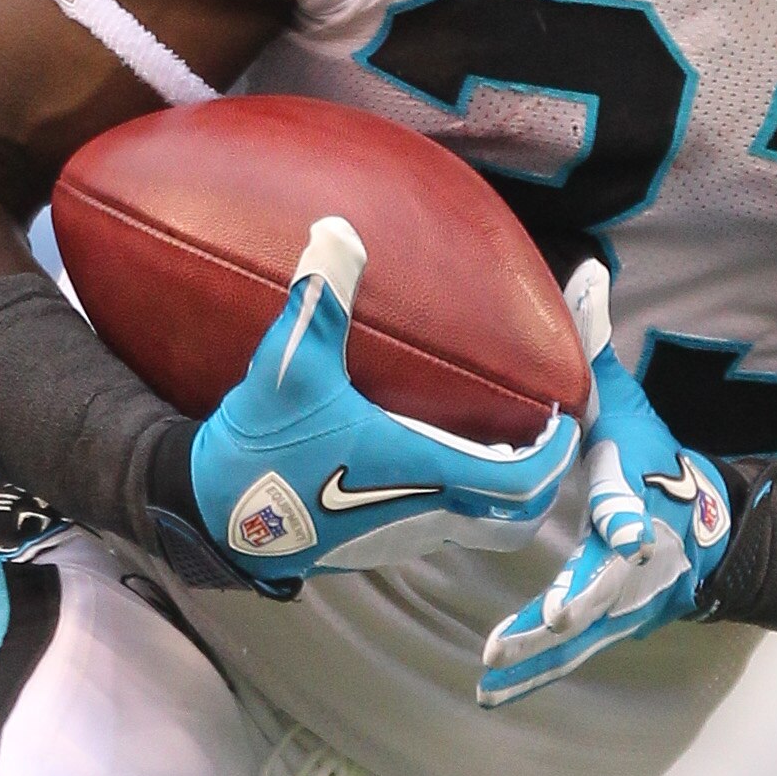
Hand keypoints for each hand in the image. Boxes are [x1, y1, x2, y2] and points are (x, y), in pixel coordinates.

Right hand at [188, 218, 578, 588]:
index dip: (553, 452)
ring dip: (501, 495)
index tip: (562, 419)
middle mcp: (422, 513)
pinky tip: (438, 461)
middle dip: (540, 483)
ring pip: (480, 528)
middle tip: (542, 437)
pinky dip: (462, 502)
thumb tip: (337, 231)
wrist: (215, 519)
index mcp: (419, 472)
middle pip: (515, 516)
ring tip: (501, 446)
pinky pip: (442, 528)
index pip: (519, 478)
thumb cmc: (261, 450)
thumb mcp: (288, 368)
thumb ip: (319, 301)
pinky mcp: (375, 544)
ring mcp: (401, 536)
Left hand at [476, 259, 732, 704]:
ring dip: (543, 649)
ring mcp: (622, 600)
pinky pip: (566, 655)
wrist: (705, 533)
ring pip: (583, 628)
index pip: (637, 505)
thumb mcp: (628, 403)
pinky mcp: (607, 626)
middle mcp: (636, 558)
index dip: (629, 513)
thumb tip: (586, 269)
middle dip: (587, 596)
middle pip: (612, 579)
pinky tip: (489, 694)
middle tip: (557, 616)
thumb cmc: (650, 458)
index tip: (618, 524)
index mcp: (640, 497)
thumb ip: (598, 346)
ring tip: (496, 666)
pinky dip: (532, 675)